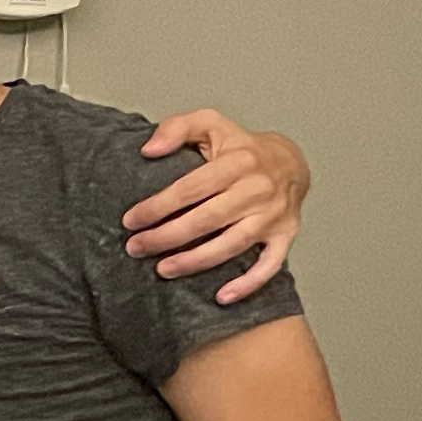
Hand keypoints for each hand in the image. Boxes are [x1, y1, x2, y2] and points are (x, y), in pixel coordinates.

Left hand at [123, 110, 307, 301]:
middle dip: (167, 237)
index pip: (191, 188)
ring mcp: (274, 214)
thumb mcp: (210, 124)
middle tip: (136, 248)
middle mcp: (259, 188)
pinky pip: (270, 265)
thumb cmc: (240, 148)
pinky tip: (221, 296)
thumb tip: (148, 149)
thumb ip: (177, 128)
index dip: (158, 206)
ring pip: (232, 244)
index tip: (130, 220)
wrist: (290, 161)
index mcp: (239, 160)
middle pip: (207, 219)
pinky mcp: (286, 235)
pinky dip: (248, 283)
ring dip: (196, 261)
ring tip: (163, 270)